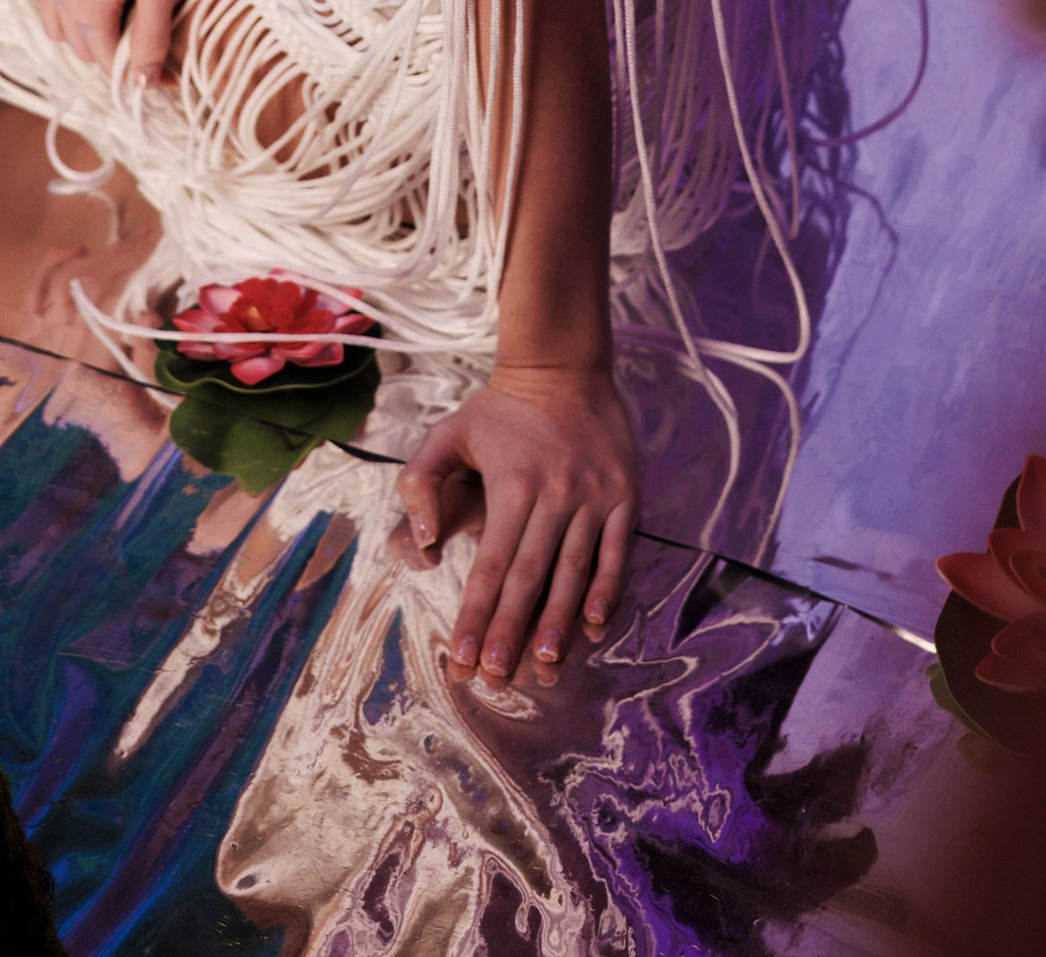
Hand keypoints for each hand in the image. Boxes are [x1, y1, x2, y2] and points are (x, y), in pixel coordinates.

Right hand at [15, 0, 189, 82]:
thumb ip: (153, 35)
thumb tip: (142, 85)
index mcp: (84, 9)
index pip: (107, 63)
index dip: (139, 71)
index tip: (169, 68)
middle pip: (80, 44)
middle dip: (111, 49)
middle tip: (148, 35)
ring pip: (52, 16)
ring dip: (79, 26)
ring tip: (114, 14)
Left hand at [397, 363, 637, 682]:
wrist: (564, 367)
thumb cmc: (501, 408)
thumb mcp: (449, 432)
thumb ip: (420, 482)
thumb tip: (423, 541)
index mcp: (511, 486)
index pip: (489, 565)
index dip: (476, 616)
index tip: (463, 659)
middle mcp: (554, 496)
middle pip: (529, 578)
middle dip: (510, 632)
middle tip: (497, 677)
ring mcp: (593, 498)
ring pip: (574, 572)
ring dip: (559, 623)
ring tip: (546, 667)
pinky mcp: (624, 496)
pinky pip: (617, 552)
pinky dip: (607, 590)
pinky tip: (594, 626)